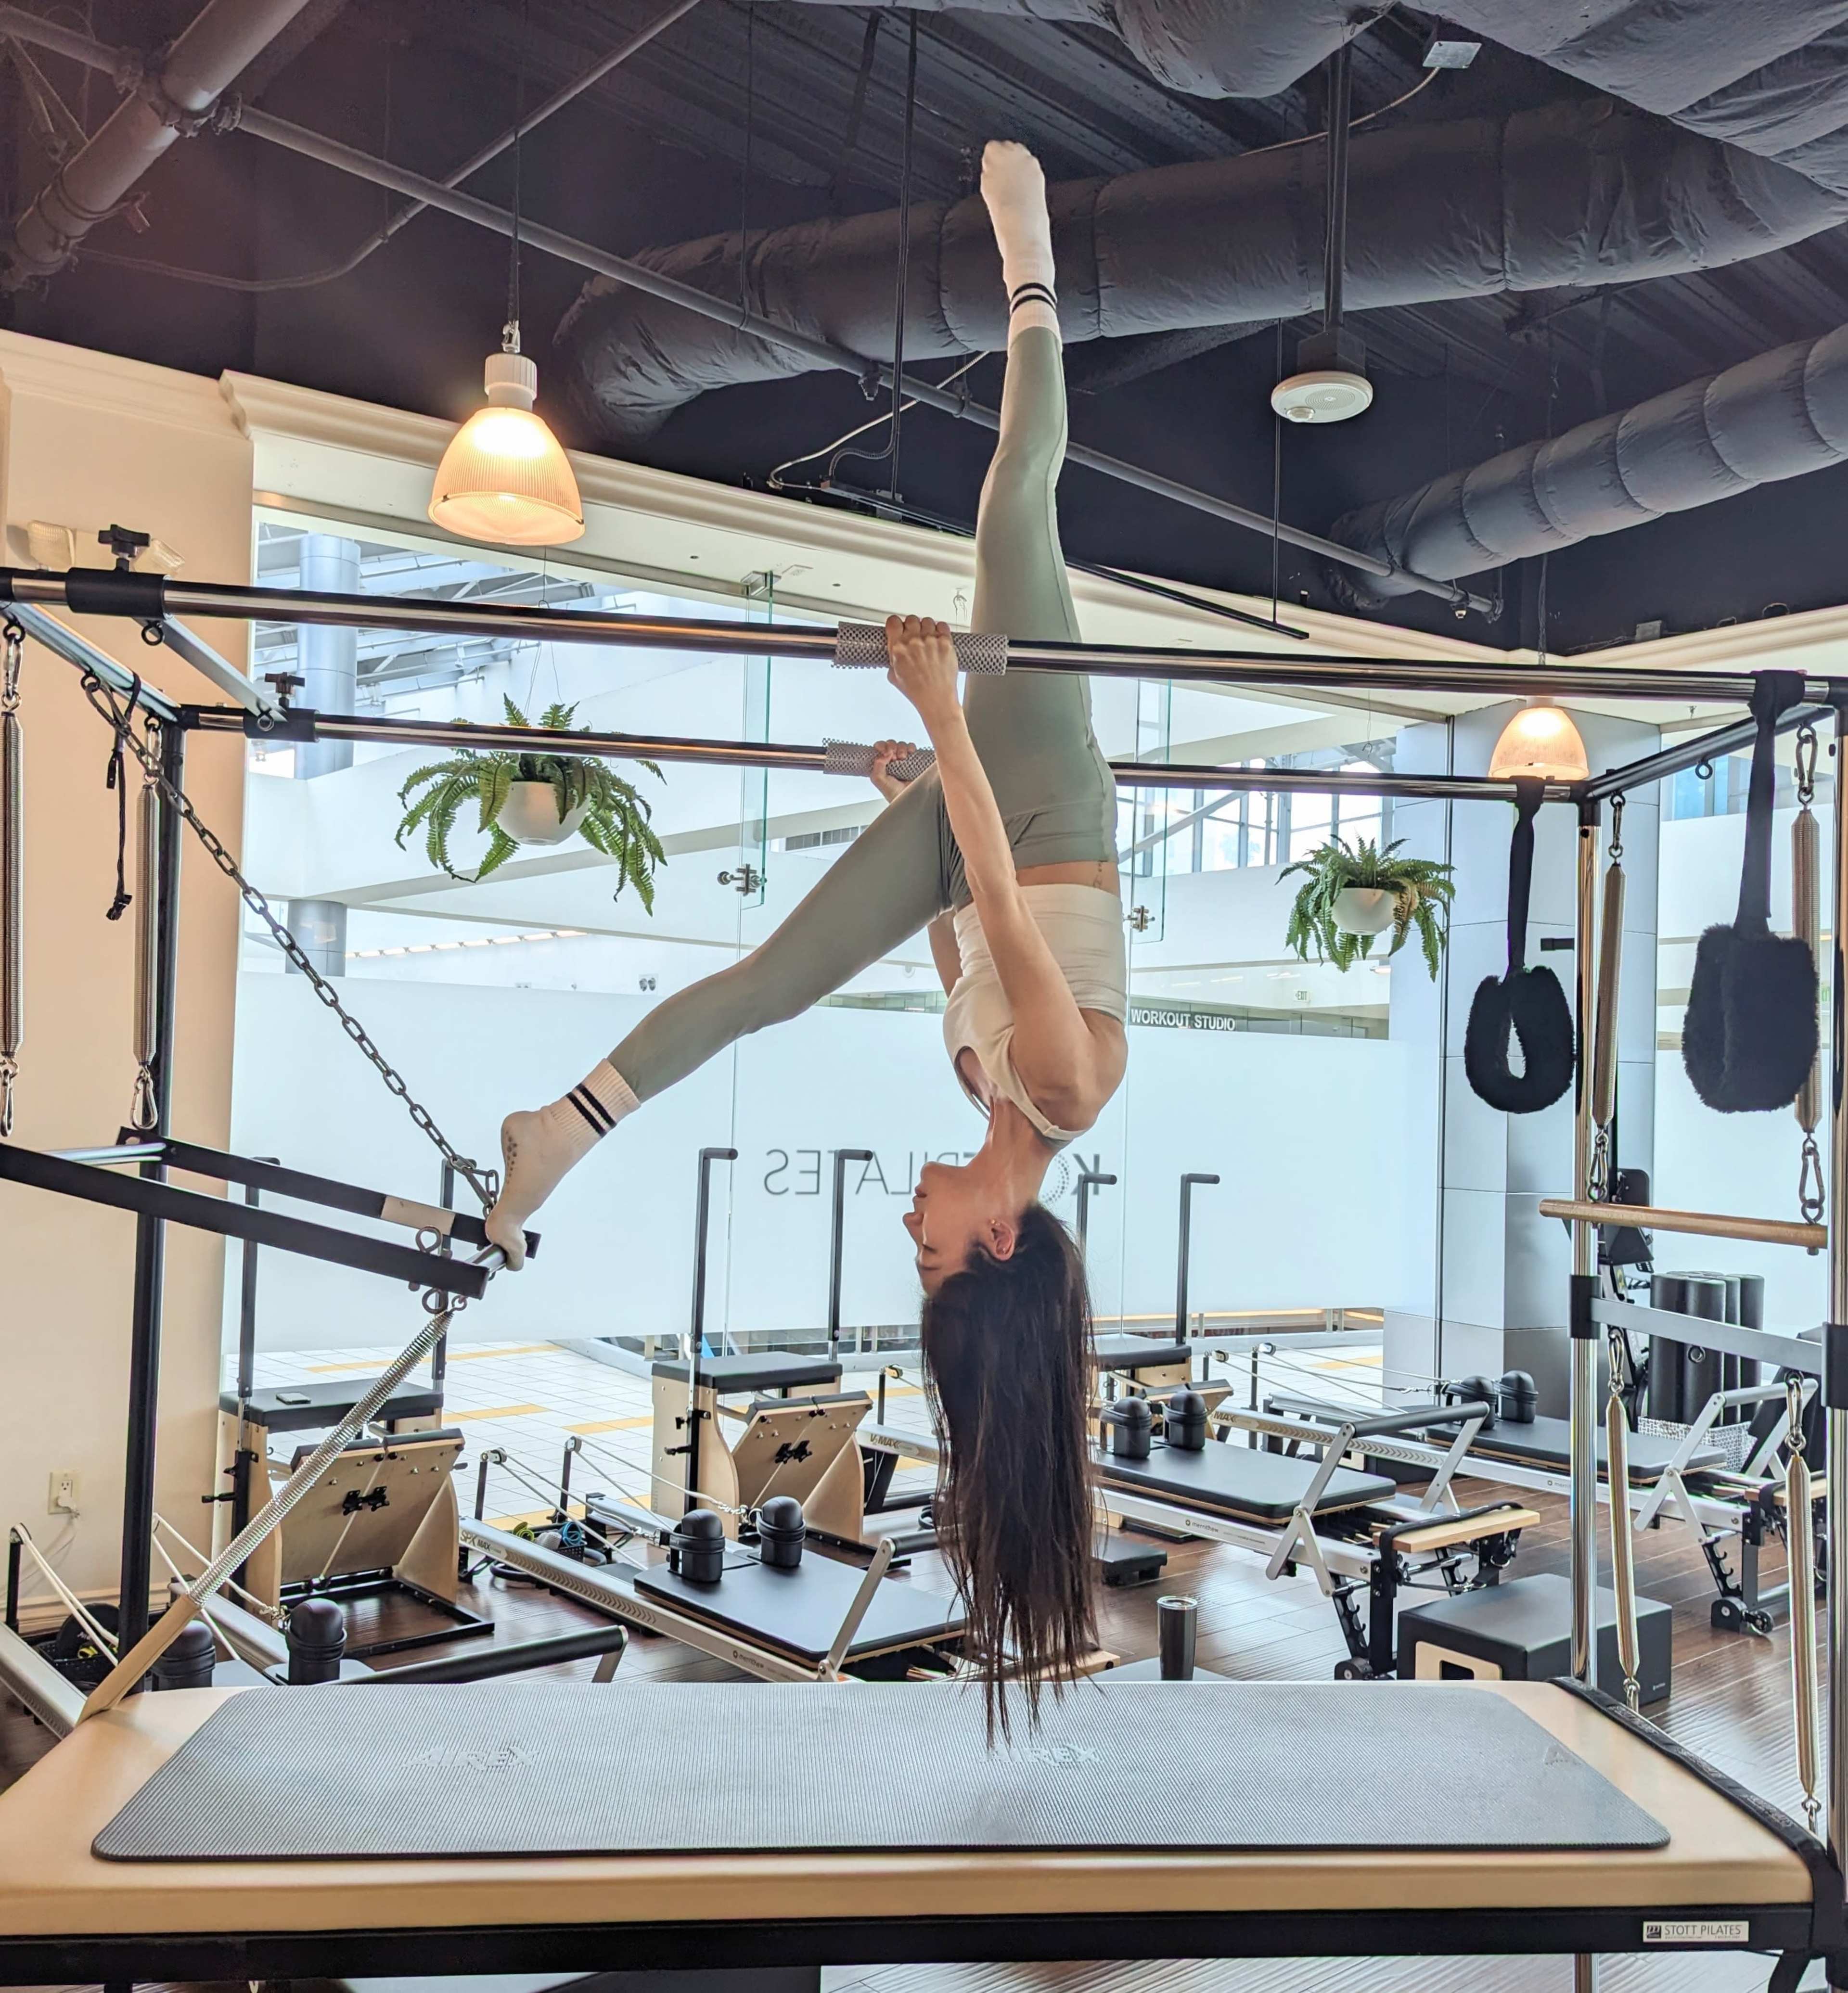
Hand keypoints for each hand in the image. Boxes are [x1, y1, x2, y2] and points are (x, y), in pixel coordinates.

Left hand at [870, 739, 919, 803]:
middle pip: (890, 744)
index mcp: (882, 764)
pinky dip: (911, 748)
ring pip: (901, 745)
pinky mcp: (913, 760)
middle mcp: (892, 761)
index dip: (882, 746)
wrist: (908, 799)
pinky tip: (910, 754)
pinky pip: (912, 747)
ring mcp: (903, 760)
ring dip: (901, 748)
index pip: (879, 748)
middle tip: (894, 757)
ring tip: (902, 758)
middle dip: (892, 747)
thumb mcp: (878, 780)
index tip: (885, 753)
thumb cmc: (894, 793)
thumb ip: (877, 765)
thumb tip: (884, 754)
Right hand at [884, 615, 962, 732]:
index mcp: (898, 648)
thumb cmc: (917, 691)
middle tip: (914, 635)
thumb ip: (893, 659)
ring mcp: (931, 641)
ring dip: (926, 627)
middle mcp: (914, 642)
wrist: (936, 699)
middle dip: (911, 626)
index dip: (895, 623)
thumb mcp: (894, 676)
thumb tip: (894, 651)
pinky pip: (943, 626)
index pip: (893, 621)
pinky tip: (938, 637)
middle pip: (911, 619)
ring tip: (927, 638)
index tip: (898, 626)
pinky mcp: (946, 643)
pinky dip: (940, 629)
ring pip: (927, 621)